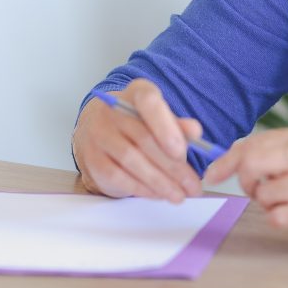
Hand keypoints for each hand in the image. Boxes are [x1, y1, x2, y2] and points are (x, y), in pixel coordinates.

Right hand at [73, 79, 205, 202]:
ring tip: (179, 195)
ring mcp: (99, 133)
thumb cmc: (138, 124)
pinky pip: (118, 176)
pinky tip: (158, 194)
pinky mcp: (92, 158)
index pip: (149, 101)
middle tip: (191, 185)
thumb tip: (195, 132)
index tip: (181, 152)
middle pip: (144, 139)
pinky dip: (141, 189)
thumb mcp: (161, 119)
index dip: (166, 127)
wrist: (99, 130)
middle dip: (172, 167)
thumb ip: (178, 125)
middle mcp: (112, 109)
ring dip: (159, 182)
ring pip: (132, 160)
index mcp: (136, 92)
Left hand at [203, 125, 287, 245]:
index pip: (254, 143)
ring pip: (263, 194)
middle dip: (244, 182)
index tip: (212, 172)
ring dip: (269, 203)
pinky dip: (281, 218)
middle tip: (255, 190)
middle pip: (251, 165)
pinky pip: (277, 216)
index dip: (227, 159)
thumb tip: (244, 156)